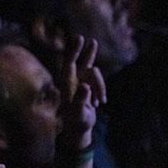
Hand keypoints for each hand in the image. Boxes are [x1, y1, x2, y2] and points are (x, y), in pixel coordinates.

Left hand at [57, 35, 104, 149]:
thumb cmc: (76, 122)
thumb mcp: (78, 113)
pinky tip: (100, 103)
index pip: (69, 63)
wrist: (79, 128)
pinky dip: (102, 91)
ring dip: (100, 87)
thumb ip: (80, 100)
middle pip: (81, 61)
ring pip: (95, 74)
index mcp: (66, 84)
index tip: (79, 38)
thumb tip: (85, 86)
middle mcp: (72, 80)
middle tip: (92, 41)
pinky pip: (99, 81)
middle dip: (87, 52)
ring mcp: (81, 82)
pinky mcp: (88, 86)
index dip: (74, 50)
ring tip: (98, 104)